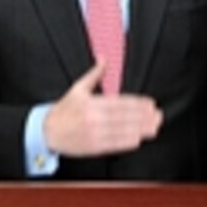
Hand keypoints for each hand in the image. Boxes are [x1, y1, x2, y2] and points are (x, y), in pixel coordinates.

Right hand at [43, 60, 161, 156]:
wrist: (48, 132)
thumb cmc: (63, 110)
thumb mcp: (77, 89)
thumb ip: (94, 74)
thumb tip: (103, 59)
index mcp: (91, 103)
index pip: (120, 102)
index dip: (137, 103)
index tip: (150, 103)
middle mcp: (94, 118)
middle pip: (125, 117)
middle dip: (144, 117)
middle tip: (158, 115)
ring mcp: (94, 134)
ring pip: (122, 131)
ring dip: (141, 129)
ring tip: (154, 127)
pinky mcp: (93, 147)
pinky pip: (114, 144)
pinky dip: (127, 142)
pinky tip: (138, 139)